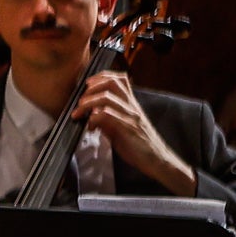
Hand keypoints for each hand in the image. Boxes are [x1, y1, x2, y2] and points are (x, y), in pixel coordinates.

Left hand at [71, 71, 194, 193]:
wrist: (156, 159)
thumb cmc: (138, 145)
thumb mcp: (120, 128)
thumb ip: (107, 119)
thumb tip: (90, 115)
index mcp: (131, 104)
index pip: (120, 79)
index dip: (102, 77)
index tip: (88, 84)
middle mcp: (131, 106)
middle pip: (112, 82)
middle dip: (91, 88)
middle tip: (80, 101)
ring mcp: (130, 116)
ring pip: (107, 97)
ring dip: (88, 103)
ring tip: (79, 113)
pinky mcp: (127, 128)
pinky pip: (107, 115)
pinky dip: (93, 118)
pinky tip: (90, 128)